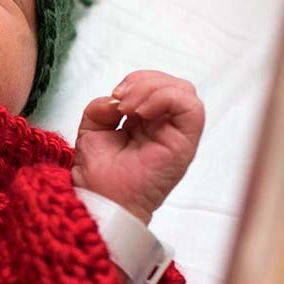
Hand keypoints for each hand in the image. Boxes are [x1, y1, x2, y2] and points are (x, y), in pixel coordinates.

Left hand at [72, 70, 204, 223]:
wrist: (100, 201)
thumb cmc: (98, 176)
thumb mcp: (92, 130)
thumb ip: (101, 107)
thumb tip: (116, 99)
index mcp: (145, 122)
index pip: (156, 85)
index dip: (136, 81)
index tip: (113, 97)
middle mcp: (165, 127)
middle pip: (172, 84)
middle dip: (143, 81)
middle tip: (120, 101)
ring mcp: (176, 136)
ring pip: (184, 91)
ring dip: (152, 89)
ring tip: (128, 108)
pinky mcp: (184, 145)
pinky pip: (192, 109)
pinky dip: (166, 99)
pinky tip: (142, 112)